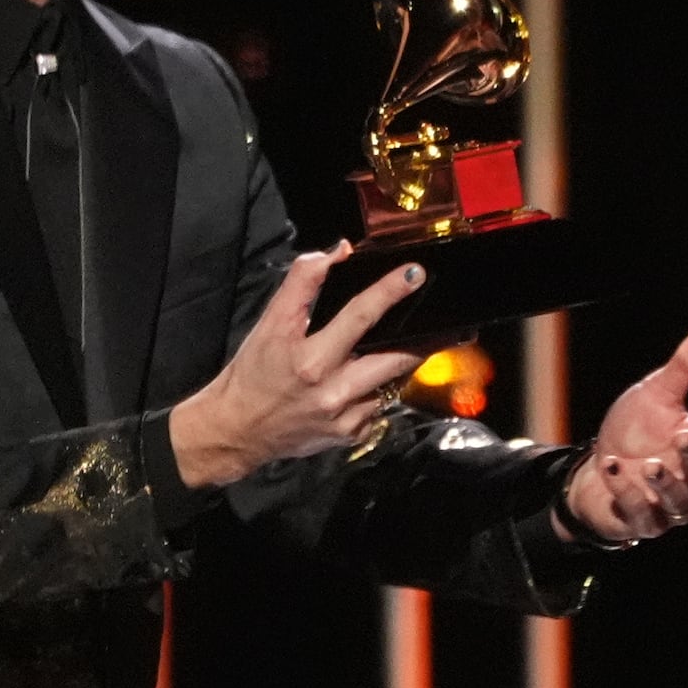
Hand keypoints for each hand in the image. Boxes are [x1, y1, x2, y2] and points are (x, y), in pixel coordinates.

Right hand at [169, 247, 423, 489]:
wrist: (239, 429)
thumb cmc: (254, 371)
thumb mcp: (271, 322)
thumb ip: (303, 282)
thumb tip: (339, 252)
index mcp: (312, 360)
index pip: (361, 315)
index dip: (390, 291)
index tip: (415, 273)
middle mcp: (334, 392)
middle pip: (396, 359)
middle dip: (426, 339)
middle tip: (449, 322)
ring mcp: (347, 419)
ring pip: (394, 383)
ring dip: (404, 361)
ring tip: (414, 343)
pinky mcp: (351, 436)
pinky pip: (380, 406)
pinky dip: (380, 389)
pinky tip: (371, 379)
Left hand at [558, 327, 687, 543]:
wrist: (596, 466)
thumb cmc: (635, 430)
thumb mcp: (656, 394)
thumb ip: (684, 369)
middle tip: (684, 437)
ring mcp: (669, 506)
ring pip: (682, 504)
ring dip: (668, 483)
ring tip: (649, 463)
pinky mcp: (642, 523)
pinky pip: (643, 517)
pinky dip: (628, 494)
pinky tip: (612, 467)